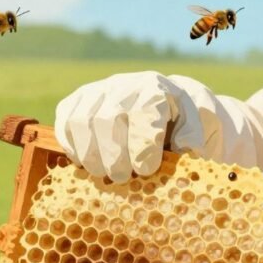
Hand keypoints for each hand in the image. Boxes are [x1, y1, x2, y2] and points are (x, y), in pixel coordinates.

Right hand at [55, 71, 205, 182]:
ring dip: (90, 153)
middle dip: (114, 153)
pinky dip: (71, 145)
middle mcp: (124, 85)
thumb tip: (184, 149)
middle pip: (109, 118)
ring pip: (82, 120)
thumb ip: (193, 139)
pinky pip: (65, 120)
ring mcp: (97, 90)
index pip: (143, 113)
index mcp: (155, 89)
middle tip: (122, 178)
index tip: (146, 169)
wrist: (162, 103)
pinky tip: (84, 162)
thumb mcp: (197, 128)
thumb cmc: (180, 122)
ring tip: (103, 175)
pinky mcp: (78, 100)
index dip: (142, 144)